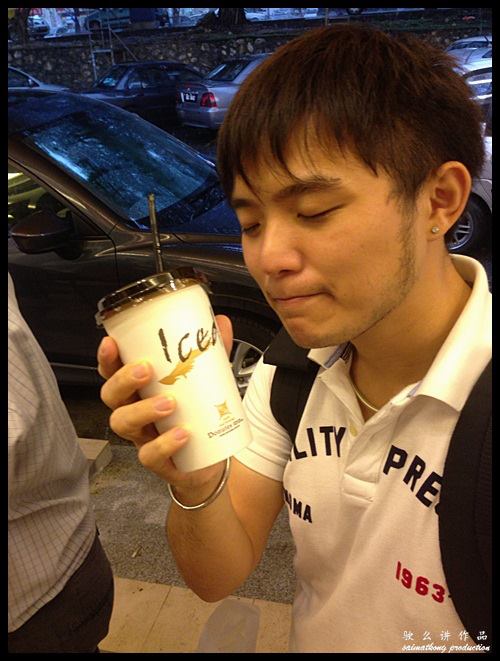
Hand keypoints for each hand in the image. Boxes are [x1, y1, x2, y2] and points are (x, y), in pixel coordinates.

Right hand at [97, 315, 233, 491]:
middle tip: (146, 370)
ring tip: (169, 403)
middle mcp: (135, 410)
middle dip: (124, 380)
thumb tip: (220, 321)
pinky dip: (164, 444)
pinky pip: (149, 455)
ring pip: (123, 423)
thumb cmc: (199, 414)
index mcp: (140, 388)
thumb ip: (212, 352)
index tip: (112, 343)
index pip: (113, 370)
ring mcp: (143, 437)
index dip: (107, 358)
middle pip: (111, 395)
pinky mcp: (158, 461)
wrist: (213, 459)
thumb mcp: (207, 379)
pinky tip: (182, 434)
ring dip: (142, 410)